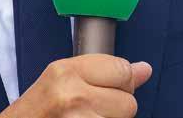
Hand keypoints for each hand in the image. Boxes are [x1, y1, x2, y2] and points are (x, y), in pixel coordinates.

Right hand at [0, 54, 152, 117]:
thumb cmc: (37, 108)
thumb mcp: (62, 78)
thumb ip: (103, 70)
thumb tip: (144, 69)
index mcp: (67, 71)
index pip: (122, 70)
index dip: (123, 80)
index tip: (114, 85)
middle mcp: (73, 96)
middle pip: (128, 103)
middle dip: (117, 106)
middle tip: (93, 108)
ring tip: (86, 117)